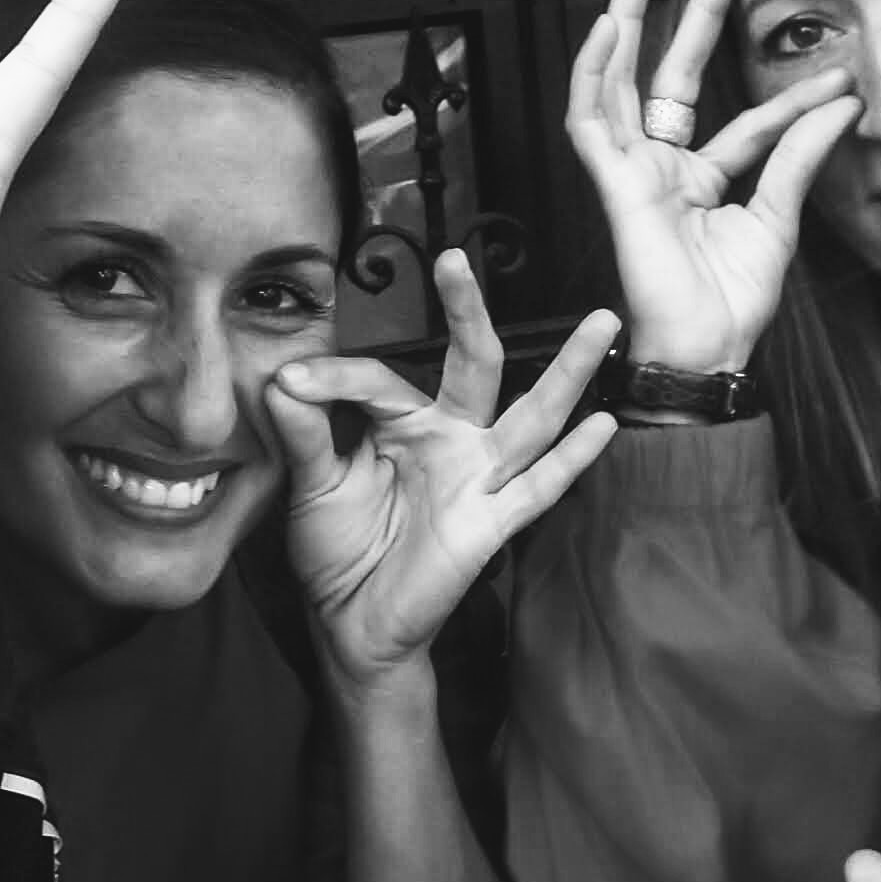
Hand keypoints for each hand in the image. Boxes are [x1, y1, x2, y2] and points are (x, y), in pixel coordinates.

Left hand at [269, 254, 619, 693]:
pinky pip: (537, 488)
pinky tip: (601, 427)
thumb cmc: (338, 548)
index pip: (379, 380)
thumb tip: (279, 378)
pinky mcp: (491, 523)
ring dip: (567, 372)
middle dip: (467, 312)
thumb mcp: (312, 484)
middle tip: (455, 258)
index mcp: (405, 423)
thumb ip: (302, 433)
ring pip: (530, 417)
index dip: (334, 379)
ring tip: (601, 322)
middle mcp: (451, 439)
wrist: (351, 623)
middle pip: (473, 364)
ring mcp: (478, 478)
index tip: (290, 384)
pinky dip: (570, 460)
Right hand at [564, 0, 858, 373]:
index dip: (790, 101)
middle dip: (687, 20)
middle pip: (670, 80)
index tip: (836, 78)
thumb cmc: (733, 303)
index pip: (746, 124)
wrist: (707, 348)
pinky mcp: (613, 185)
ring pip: (619, 86)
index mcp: (701, 183)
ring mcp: (634, 175)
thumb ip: (799, 155)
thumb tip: (841, 102)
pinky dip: (592, 75)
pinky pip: (589, 121)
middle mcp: (662, 170)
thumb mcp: (779, 218)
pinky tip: (605, 31)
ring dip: (624, 28)